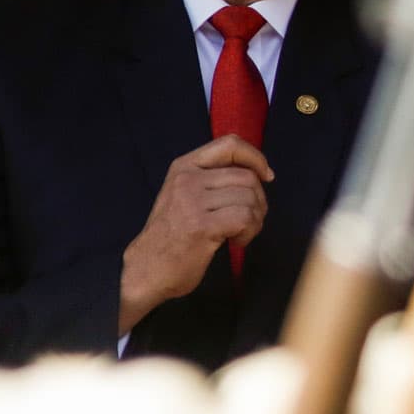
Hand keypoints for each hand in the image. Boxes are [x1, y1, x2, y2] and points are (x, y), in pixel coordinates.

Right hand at [121, 135, 272, 333]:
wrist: (147, 269)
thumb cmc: (173, 235)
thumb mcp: (187, 196)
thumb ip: (214, 180)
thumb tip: (259, 173)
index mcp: (184, 167)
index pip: (230, 144)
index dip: (256, 158)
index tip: (266, 177)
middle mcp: (187, 179)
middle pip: (247, 177)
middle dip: (259, 201)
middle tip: (248, 221)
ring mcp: (192, 201)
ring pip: (249, 199)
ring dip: (255, 220)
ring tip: (239, 233)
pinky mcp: (201, 225)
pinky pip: (245, 218)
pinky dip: (250, 233)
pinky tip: (236, 241)